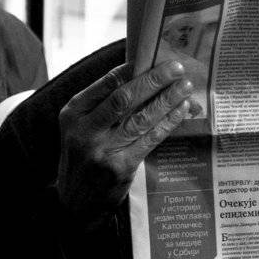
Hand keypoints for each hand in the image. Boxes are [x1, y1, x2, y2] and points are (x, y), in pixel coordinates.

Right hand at [56, 61, 199, 224]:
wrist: (75, 201)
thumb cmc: (82, 155)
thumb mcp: (78, 126)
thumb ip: (101, 103)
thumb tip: (137, 72)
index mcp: (73, 113)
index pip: (106, 84)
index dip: (132, 69)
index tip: (152, 57)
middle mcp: (85, 130)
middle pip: (124, 98)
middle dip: (153, 80)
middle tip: (175, 67)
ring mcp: (103, 150)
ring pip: (141, 118)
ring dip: (167, 99)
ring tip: (185, 86)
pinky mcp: (121, 166)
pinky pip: (150, 139)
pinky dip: (168, 122)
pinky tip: (181, 110)